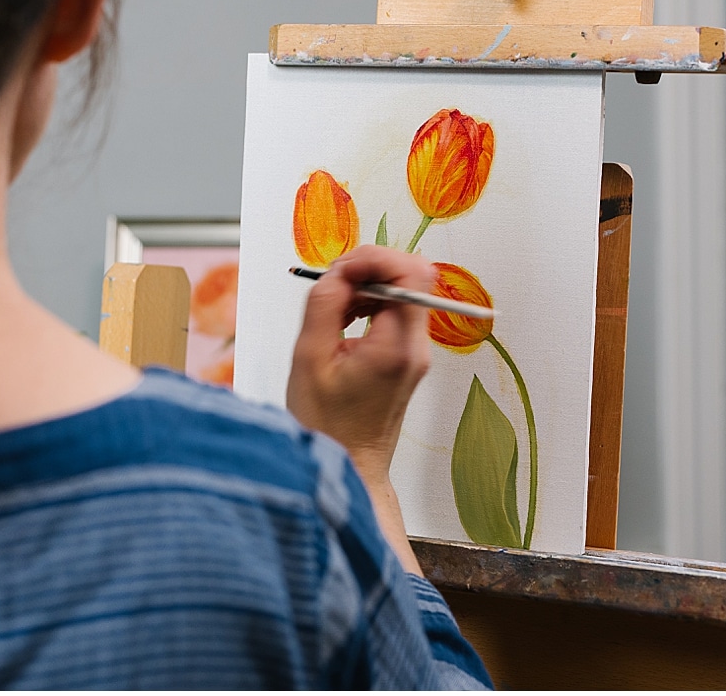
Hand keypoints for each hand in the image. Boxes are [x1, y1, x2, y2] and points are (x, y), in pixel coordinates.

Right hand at [287, 245, 435, 486]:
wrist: (348, 466)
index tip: (340, 269)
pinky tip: (344, 318)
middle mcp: (416, 347)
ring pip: (402, 291)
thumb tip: (338, 271)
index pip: (411, 272)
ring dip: (367, 285)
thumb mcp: (310, 358)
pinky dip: (370, 303)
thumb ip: (324, 304)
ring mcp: (415, 352)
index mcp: (396, 347)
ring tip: (334, 306)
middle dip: (368, 269)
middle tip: (332, 284)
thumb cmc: (326, 426)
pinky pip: (395, 311)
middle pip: (409, 276)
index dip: (375, 258)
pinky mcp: (407, 356)